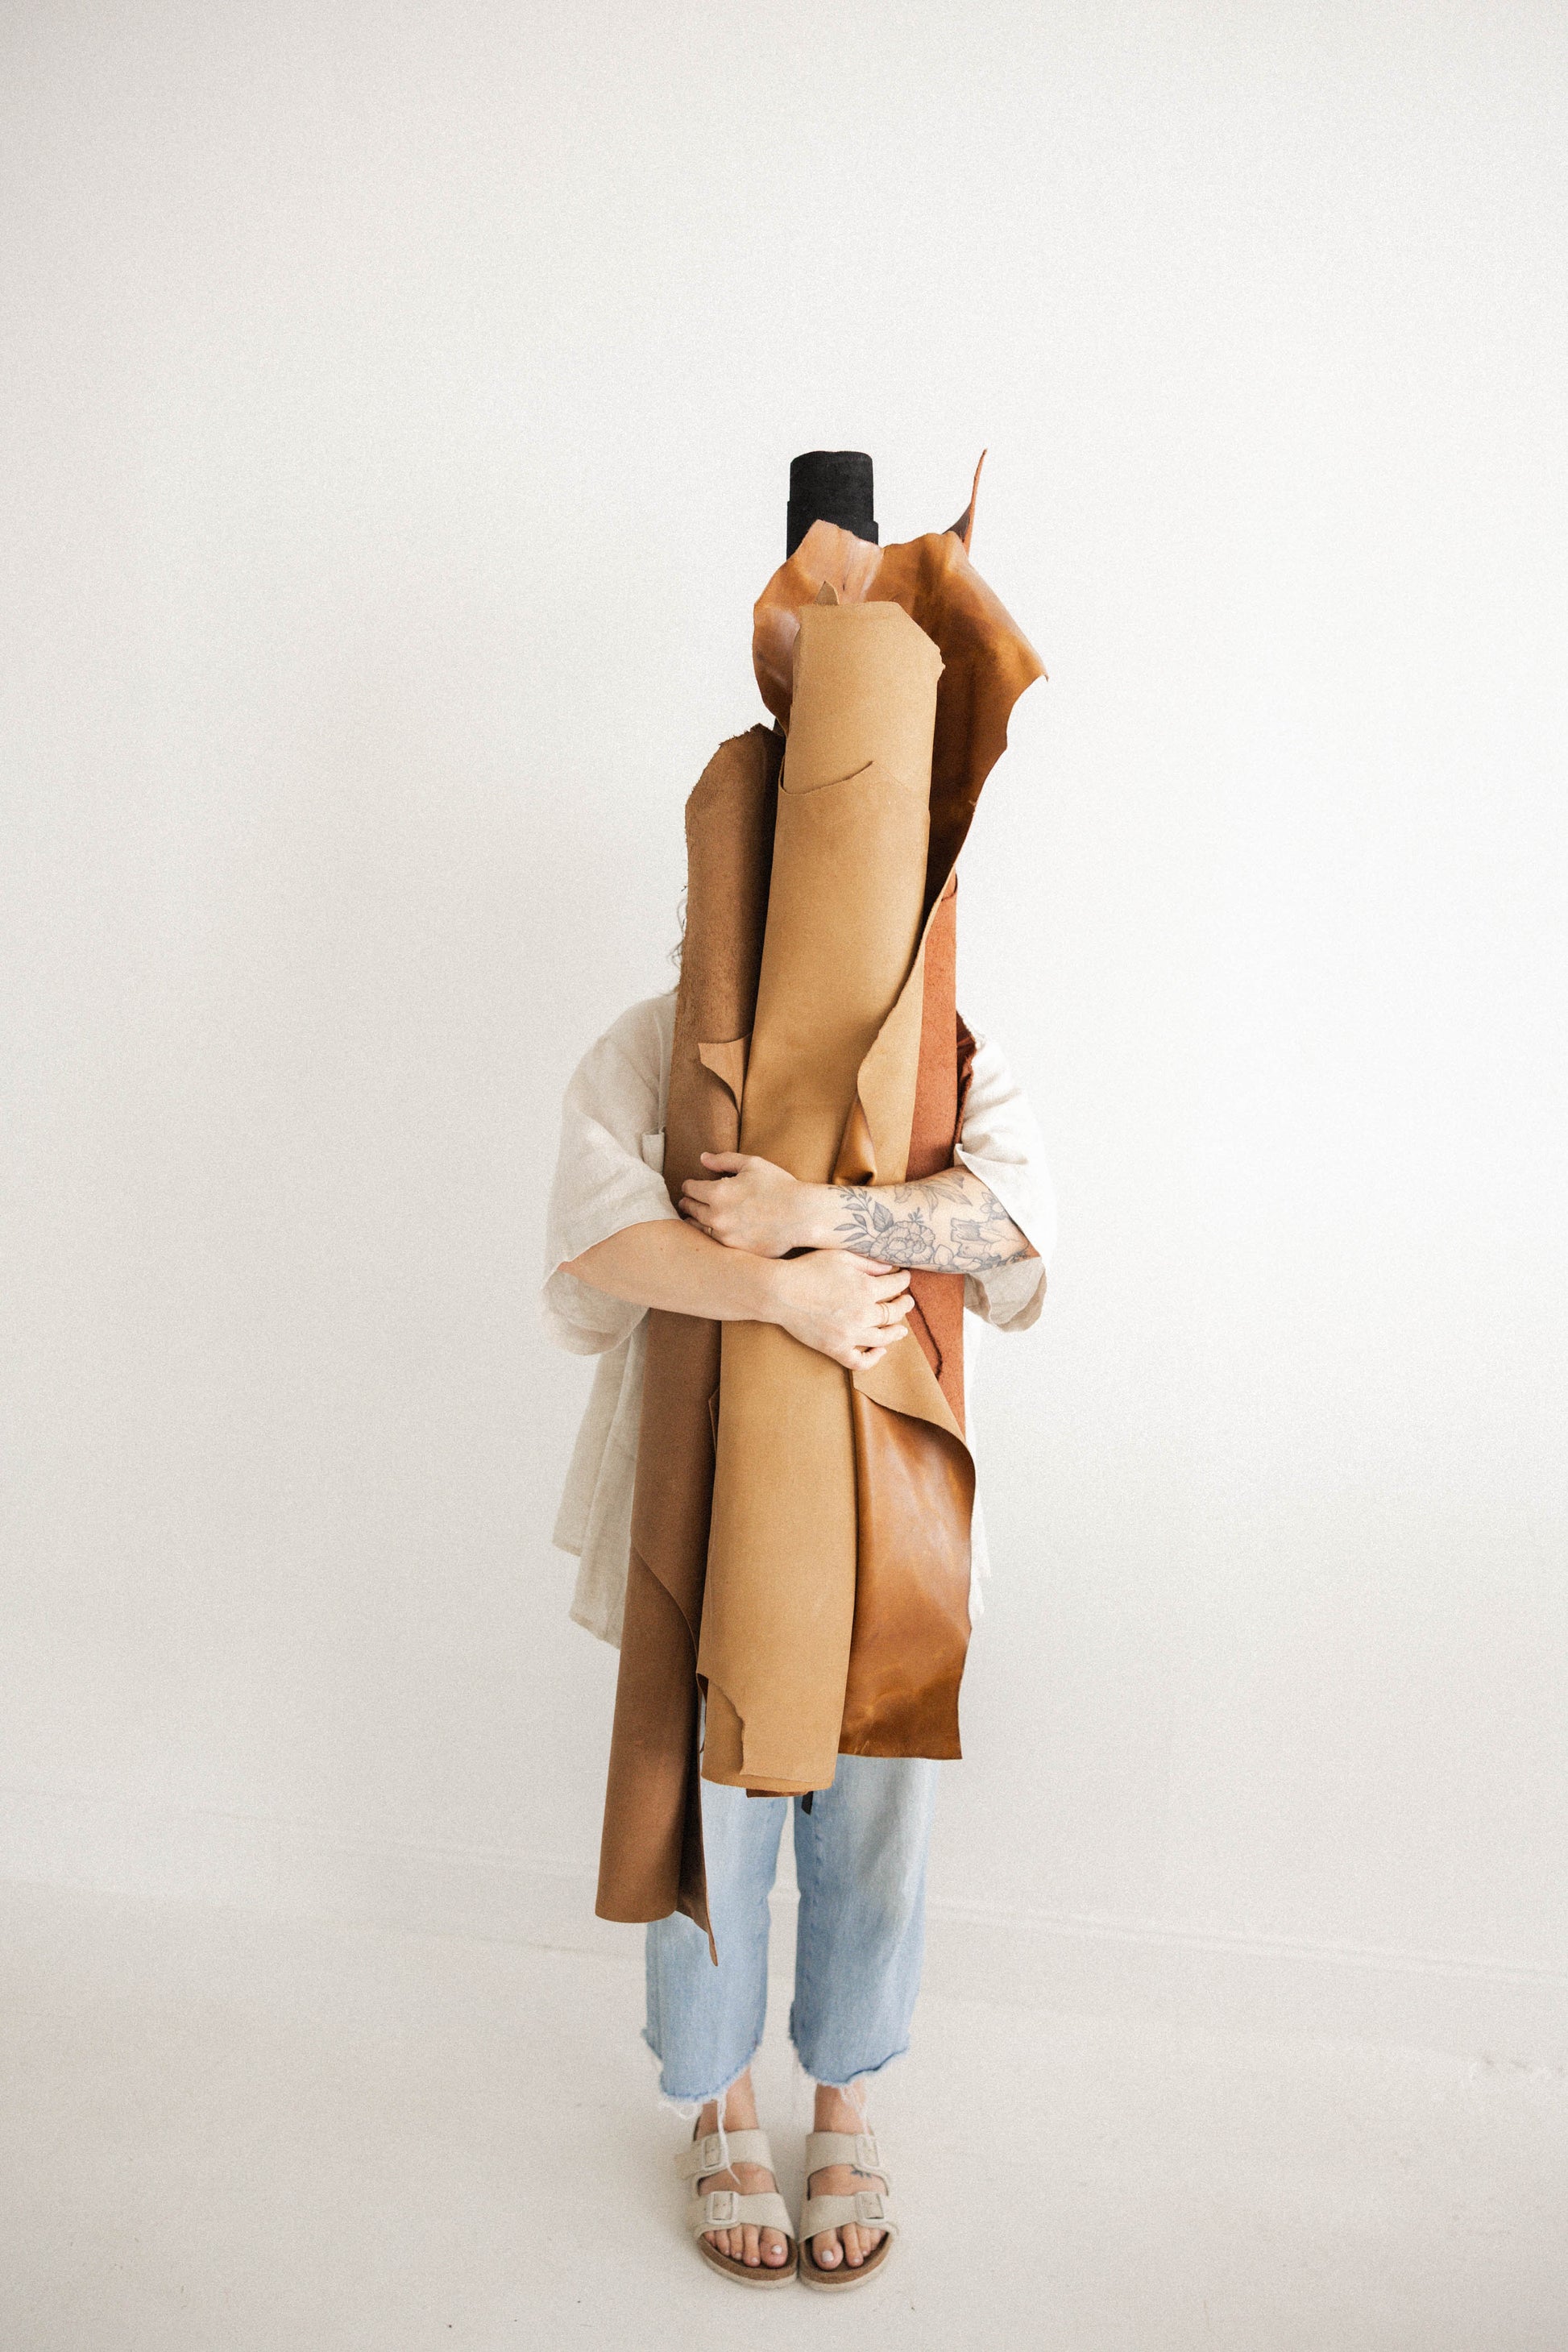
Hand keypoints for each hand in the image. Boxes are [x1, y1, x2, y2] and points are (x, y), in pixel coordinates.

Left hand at [680, 1152, 827, 1258]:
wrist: (802, 1216)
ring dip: (696, 1221)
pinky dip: (712, 1236)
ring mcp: (725, 1237)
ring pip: (698, 1229)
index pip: (689, 1189)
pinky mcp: (735, 1251)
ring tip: (698, 1217)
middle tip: (688, 1202)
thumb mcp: (752, 1165)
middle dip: (689, 1203)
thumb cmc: (779, 1186)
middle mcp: (716, 1217)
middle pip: (690, 1209)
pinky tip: (717, 1230)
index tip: (691, 1186)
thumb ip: (724, 1160)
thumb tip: (702, 1158)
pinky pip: (714, 1244)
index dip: (689, 1185)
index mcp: (717, 1192)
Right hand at [768, 1251, 912, 1371]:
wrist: (779, 1292)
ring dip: (897, 1332)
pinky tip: (880, 1350)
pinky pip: (860, 1361)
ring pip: (884, 1338)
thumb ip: (867, 1263)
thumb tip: (890, 1268)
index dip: (904, 1280)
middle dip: (904, 1305)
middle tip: (907, 1301)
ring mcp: (850, 1334)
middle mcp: (863, 1314)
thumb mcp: (840, 1257)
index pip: (896, 1285)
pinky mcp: (835, 1348)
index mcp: (866, 1288)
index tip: (905, 1277)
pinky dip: (874, 1358)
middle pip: (894, 1313)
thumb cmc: (807, 1269)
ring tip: (901, 1329)